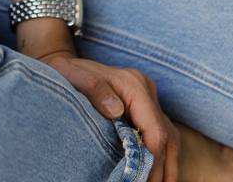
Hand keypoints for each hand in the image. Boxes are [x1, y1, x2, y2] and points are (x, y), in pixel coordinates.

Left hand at [35, 49, 179, 181]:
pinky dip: (161, 158)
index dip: (152, 162)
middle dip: (161, 170)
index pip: (156, 132)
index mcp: (134, 85)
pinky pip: (161, 136)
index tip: (140, 181)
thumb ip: (95, 89)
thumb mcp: (74, 77)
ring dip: (166, 167)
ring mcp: (147, 99)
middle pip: (167, 138)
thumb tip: (116, 110)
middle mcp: (146, 91)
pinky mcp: (144, 108)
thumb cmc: (66, 73)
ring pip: (170, 139)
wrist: (62, 62)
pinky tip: (154, 174)